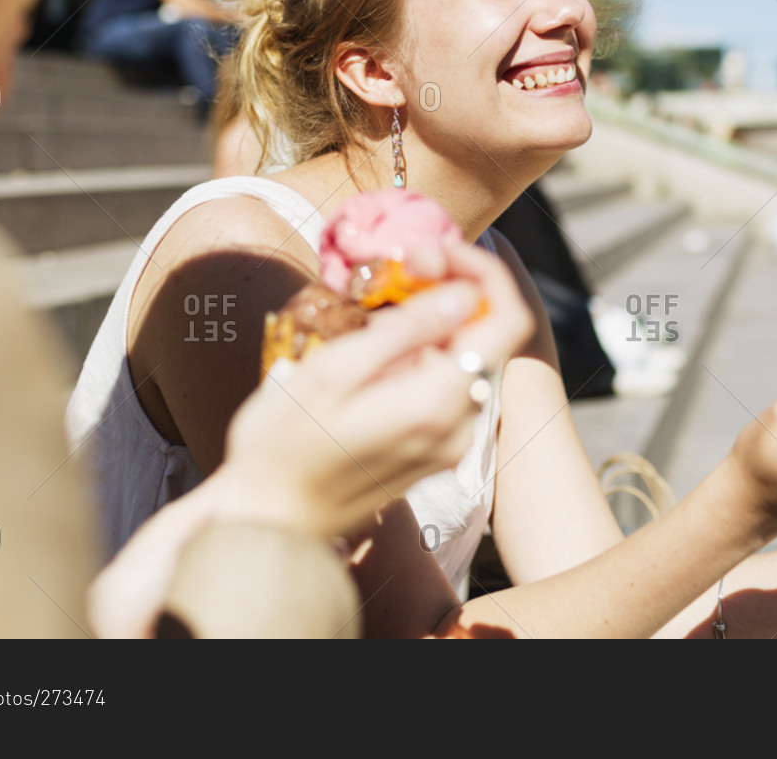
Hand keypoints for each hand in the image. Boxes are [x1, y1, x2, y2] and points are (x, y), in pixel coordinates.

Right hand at [220, 238, 533, 538]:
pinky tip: (375, 356)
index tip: (430, 253)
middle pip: (489, 336)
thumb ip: (404, 330)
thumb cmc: (283, 444)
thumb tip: (462, 292)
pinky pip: (446, 388)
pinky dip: (424, 358)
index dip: (481, 271)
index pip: (507, 320)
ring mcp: (450, 446)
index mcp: (439, 403)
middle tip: (398, 270)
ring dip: (434, 325)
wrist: (268, 522)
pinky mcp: (435, 454)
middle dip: (453, 292)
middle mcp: (460, 428)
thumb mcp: (334, 371)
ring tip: (373, 315)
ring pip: (466, 360)